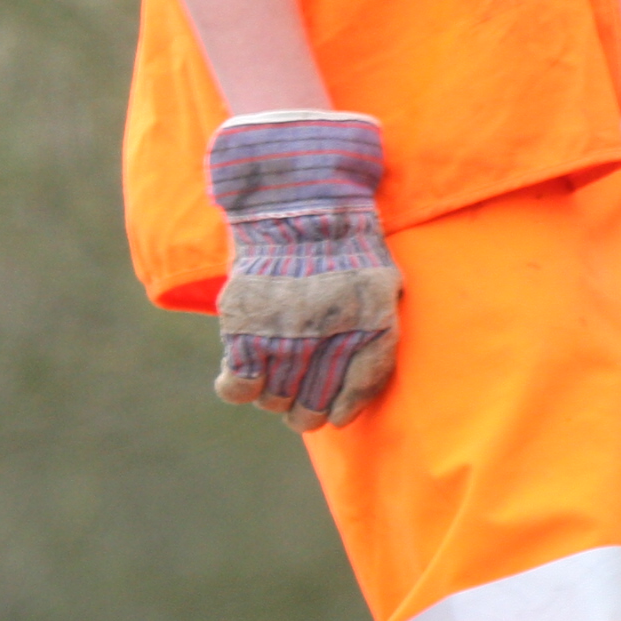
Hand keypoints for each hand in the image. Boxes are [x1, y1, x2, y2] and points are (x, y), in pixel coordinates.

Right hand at [207, 111, 400, 428]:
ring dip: (276, 399)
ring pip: (276, 398)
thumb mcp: (382, 285)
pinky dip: (238, 389)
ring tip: (276, 386)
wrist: (300, 205)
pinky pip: (238, 385)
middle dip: (307, 412)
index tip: (335, 415)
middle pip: (314, 403)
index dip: (346, 407)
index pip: (361, 386)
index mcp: (371, 322)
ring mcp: (284, 331)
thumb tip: (352, 398)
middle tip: (301, 407)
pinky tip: (243, 379)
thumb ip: (375, 336)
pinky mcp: (243, 325)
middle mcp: (329, 333)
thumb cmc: (347, 247)